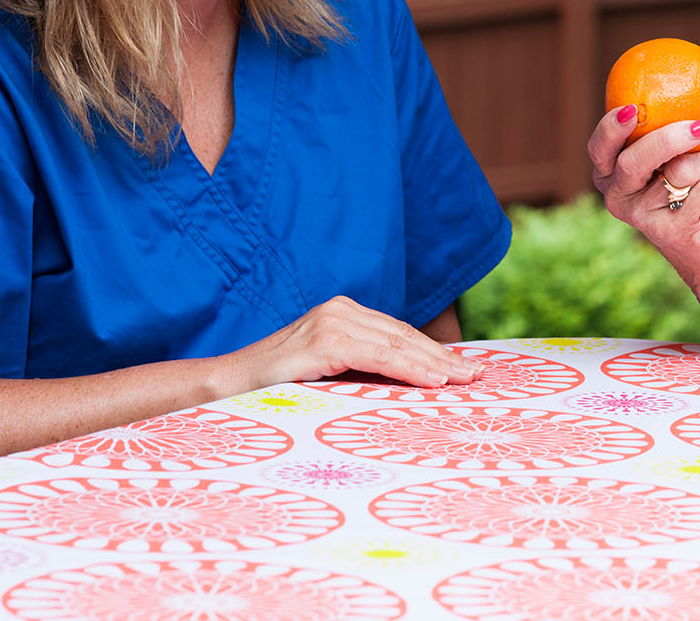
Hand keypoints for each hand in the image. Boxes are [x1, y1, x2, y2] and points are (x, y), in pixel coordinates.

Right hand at [211, 296, 481, 397]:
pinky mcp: (321, 342)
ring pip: (395, 345)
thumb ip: (359, 370)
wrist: (222, 387)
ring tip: (463, 380)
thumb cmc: (274, 388)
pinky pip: (375, 356)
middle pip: (403, 336)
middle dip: (443, 357)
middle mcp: (339, 310)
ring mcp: (330, 323)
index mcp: (342, 315)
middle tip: (477, 376)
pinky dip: (407, 368)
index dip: (434, 351)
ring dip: (434, 364)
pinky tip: (431, 380)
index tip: (465, 369)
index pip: (399, 334)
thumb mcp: (326, 374)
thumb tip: (407, 388)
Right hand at [588, 106, 699, 267]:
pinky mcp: (673, 234)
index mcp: (610, 176)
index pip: (600, 149)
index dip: (611, 128)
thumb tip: (684, 84)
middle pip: (635, 160)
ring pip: (681, 171)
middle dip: (670, 138)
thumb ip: (665, 134)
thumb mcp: (672, 161)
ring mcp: (643, 219)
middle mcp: (618, 198)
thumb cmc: (688, 191)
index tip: (630, 109)